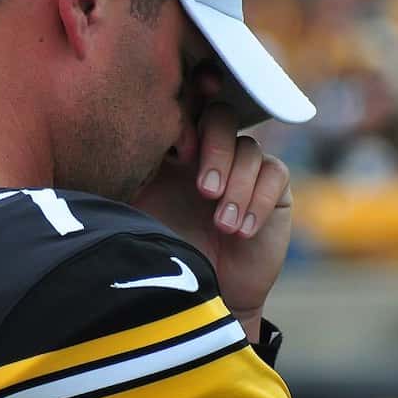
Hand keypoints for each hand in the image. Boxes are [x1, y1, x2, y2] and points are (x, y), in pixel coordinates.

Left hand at [131, 102, 292, 340]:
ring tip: (223, 225)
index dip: (189, 104)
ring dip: (236, 187)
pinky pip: (274, 173)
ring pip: (248, 148)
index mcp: (176, 146)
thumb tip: (124, 145)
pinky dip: (257, 201)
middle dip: (215, 150)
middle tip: (204, 192)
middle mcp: (211, 149)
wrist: (203, 292)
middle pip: (220, 116)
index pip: (185, 106)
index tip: (181, 146)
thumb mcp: (139, 209)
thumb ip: (132, 173)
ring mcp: (245, 165)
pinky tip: (242, 232)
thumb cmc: (164, 250)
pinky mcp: (273, 187)